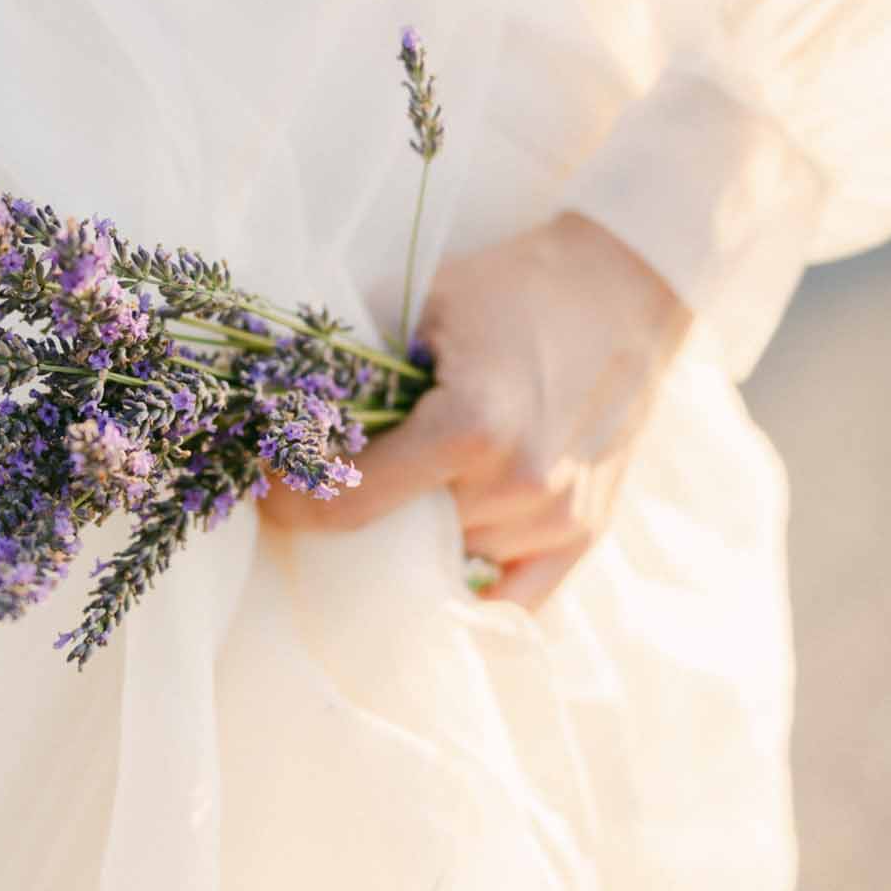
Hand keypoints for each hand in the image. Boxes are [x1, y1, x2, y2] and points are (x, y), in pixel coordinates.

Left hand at [259, 211, 693, 610]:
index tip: (266, 485)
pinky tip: (440, 559)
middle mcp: (518, 485)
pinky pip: (513, 602)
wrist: (624, 290)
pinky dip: (470, 586)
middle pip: (396, 537)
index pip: (353, 502)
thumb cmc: (513, 288)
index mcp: (471, 426)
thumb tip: (278, 403)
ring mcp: (557, 518)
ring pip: (447, 562)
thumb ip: (355, 360)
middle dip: (352, 510)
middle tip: (322, 483)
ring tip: (399, 489)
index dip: (294, 499)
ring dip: (414, 537)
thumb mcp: (422, 300)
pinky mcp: (585, 533)